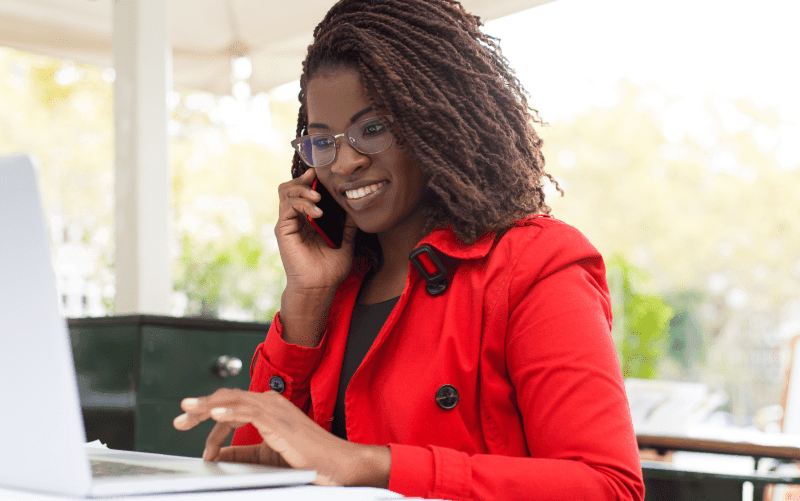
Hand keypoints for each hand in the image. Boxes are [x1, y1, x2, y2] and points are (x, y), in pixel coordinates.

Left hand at [172, 388, 390, 487]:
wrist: (336, 464)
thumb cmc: (308, 459)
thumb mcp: (267, 456)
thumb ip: (242, 454)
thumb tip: (217, 457)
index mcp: (268, 408)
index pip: (231, 408)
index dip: (211, 426)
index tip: (204, 452)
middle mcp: (270, 402)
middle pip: (227, 398)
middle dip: (201, 408)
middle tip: (179, 418)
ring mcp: (274, 408)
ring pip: (232, 400)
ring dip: (207, 406)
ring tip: (187, 411)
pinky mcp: (278, 419)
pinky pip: (247, 410)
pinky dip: (228, 410)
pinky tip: (213, 414)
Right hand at [276, 168, 358, 293]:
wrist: (320, 287)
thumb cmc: (330, 268)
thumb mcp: (345, 241)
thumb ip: (347, 225)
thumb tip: (355, 209)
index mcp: (307, 219)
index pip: (303, 192)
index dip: (310, 180)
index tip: (322, 174)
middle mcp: (295, 219)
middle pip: (291, 187)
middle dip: (303, 179)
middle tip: (317, 179)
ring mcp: (288, 223)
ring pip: (286, 192)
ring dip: (303, 189)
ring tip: (319, 197)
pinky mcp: (283, 229)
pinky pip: (288, 207)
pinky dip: (303, 203)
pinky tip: (318, 211)